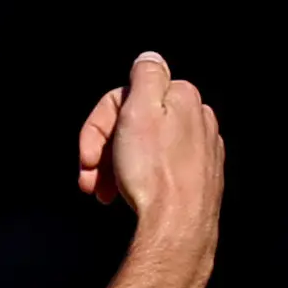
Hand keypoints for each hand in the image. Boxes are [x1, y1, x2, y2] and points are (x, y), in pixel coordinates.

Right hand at [76, 52, 223, 251]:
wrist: (176, 229)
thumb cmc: (153, 174)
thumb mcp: (139, 110)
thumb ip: (145, 75)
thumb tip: (149, 58)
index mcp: (183, 97)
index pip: (125, 98)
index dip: (97, 126)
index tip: (86, 156)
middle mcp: (198, 119)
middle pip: (135, 123)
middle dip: (105, 149)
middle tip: (89, 180)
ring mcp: (201, 150)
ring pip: (146, 148)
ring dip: (117, 167)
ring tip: (104, 193)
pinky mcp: (200, 178)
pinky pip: (160, 169)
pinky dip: (139, 179)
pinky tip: (130, 196)